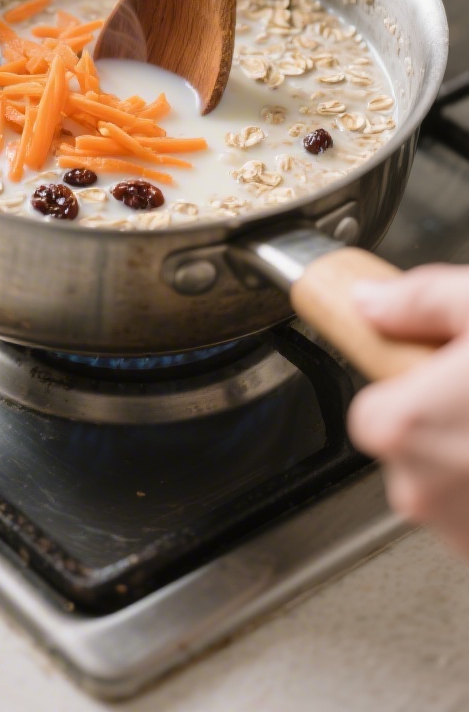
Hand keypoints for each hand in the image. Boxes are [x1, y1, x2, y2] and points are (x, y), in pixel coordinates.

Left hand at [348, 265, 468, 558]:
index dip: (406, 391)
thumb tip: (372, 301)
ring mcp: (462, 532)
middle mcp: (423, 489)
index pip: (371, 413)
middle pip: (411, 452)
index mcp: (405, 424)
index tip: (436, 377)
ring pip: (449, 487)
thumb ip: (419, 299)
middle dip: (447, 426)